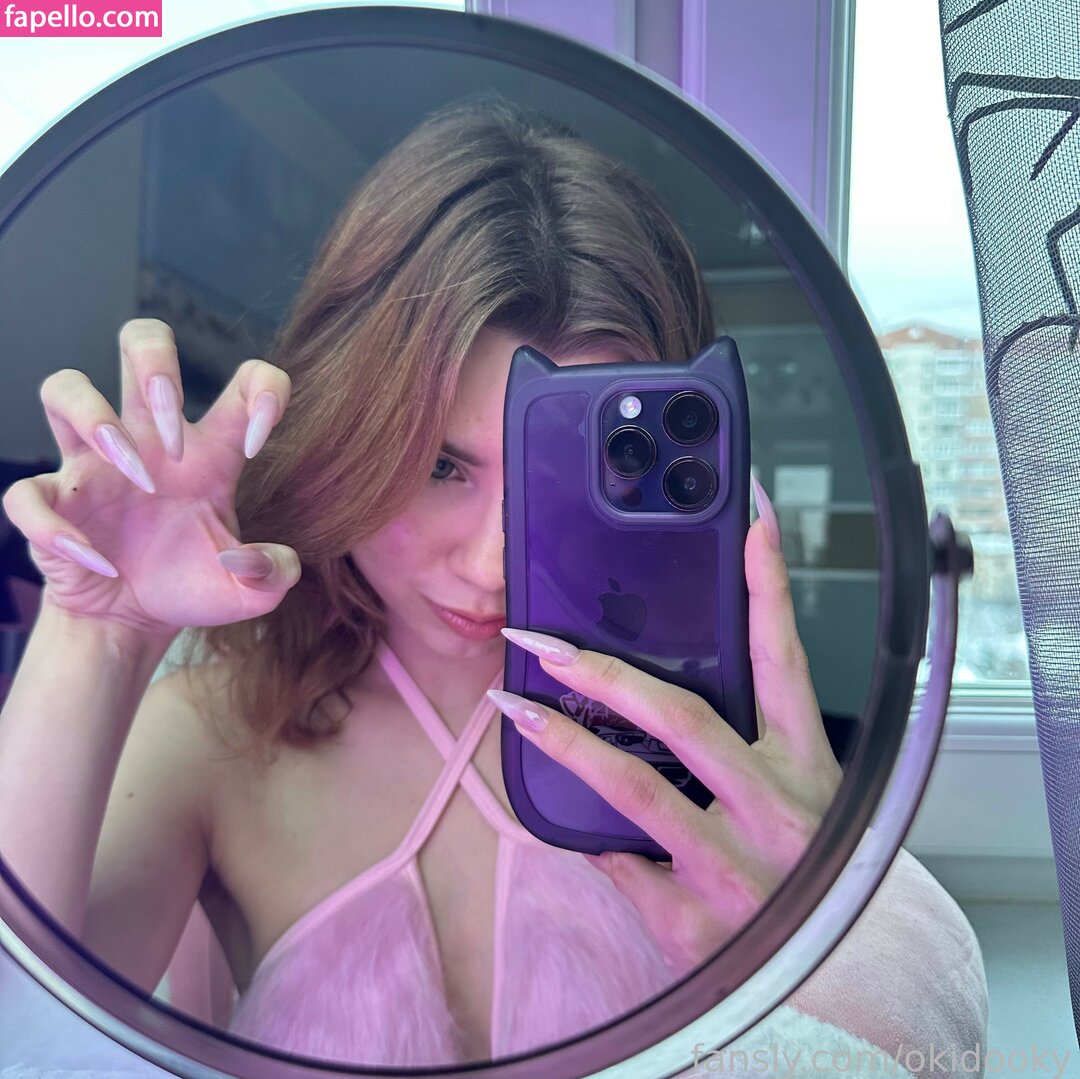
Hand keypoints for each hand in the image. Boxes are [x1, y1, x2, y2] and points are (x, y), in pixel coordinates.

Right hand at [2, 318, 300, 639]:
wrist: (137, 622)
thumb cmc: (194, 586)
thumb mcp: (253, 591)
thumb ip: (275, 573)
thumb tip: (252, 560)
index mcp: (208, 450)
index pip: (246, 379)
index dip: (263, 390)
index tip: (256, 442)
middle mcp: (148, 440)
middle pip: (140, 341)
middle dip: (155, 367)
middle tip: (175, 436)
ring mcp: (93, 465)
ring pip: (65, 387)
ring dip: (98, 420)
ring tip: (135, 478)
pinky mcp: (52, 502)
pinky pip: (28, 495)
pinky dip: (58, 530)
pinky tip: (102, 564)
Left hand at [488, 516, 842, 976]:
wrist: (856, 984)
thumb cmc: (822, 878)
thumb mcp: (813, 805)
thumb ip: (759, 755)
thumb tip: (675, 707)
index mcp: (809, 769)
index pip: (786, 661)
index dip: (769, 589)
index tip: (752, 524)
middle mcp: (776, 810)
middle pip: (680, 716)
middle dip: (604, 672)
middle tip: (543, 641)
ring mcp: (735, 868)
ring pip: (633, 787)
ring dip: (565, 742)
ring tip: (514, 706)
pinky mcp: (697, 925)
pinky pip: (625, 867)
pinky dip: (601, 849)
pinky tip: (584, 838)